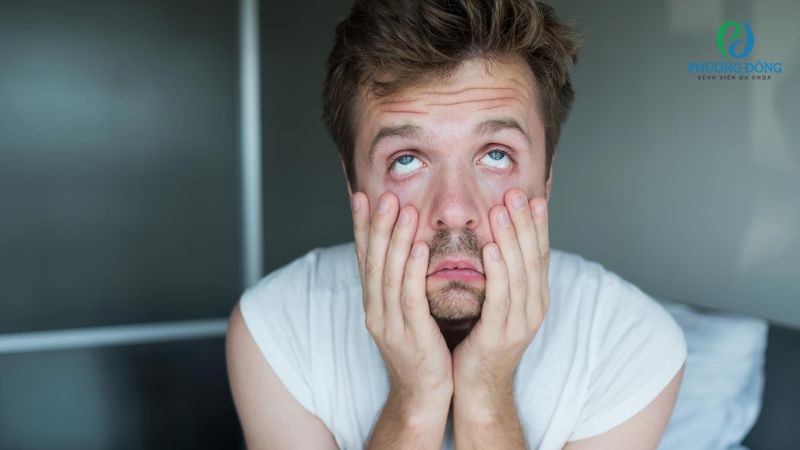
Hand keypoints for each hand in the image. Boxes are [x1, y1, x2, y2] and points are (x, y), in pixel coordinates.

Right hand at [351, 190, 453, 404]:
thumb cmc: (421, 352)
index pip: (364, 257)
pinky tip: (420, 248)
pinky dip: (414, 271)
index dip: (361, 225)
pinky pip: (411, 299)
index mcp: (374, 303)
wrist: (422, 397)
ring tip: (403, 209)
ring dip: (396, 239)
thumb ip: (402, 284)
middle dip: (377, 225)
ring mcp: (391, 324)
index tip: (360, 195)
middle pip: (373, 260)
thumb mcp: (404, 314)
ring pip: (390, 275)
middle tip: (383, 194)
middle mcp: (376, 310)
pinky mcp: (412, 336)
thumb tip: (405, 249)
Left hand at [451, 188, 549, 411]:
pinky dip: (499, 272)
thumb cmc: (481, 342)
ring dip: (511, 239)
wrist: (477, 388)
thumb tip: (497, 240)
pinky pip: (501, 299)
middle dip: (525, 223)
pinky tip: (492, 251)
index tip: (531, 195)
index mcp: (534, 298)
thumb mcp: (496, 304)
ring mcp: (520, 323)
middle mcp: (533, 308)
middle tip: (516, 192)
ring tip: (502, 211)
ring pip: (519, 273)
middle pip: (533, 257)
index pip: (539, 253)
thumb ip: (501, 276)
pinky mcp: (501, 336)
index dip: (537, 224)